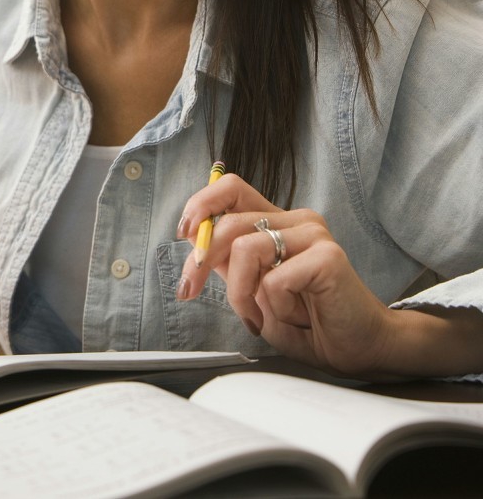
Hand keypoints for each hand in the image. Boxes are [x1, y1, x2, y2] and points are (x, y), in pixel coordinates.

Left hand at [174, 172, 398, 377]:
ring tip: (257, 318)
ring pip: (245, 249)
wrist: (355, 350)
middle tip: (189, 291)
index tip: (184, 234)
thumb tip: (193, 237)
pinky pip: (274, 279)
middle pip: (228, 222)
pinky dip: (274, 307)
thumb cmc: (304, 321)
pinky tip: (295, 317)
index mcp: (276, 221)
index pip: (231, 188)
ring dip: (240, 293)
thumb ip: (227, 261)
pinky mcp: (328, 257)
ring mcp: (314, 235)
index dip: (201, 204)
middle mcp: (296, 220)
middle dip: (199, 261)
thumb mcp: (251, 287)